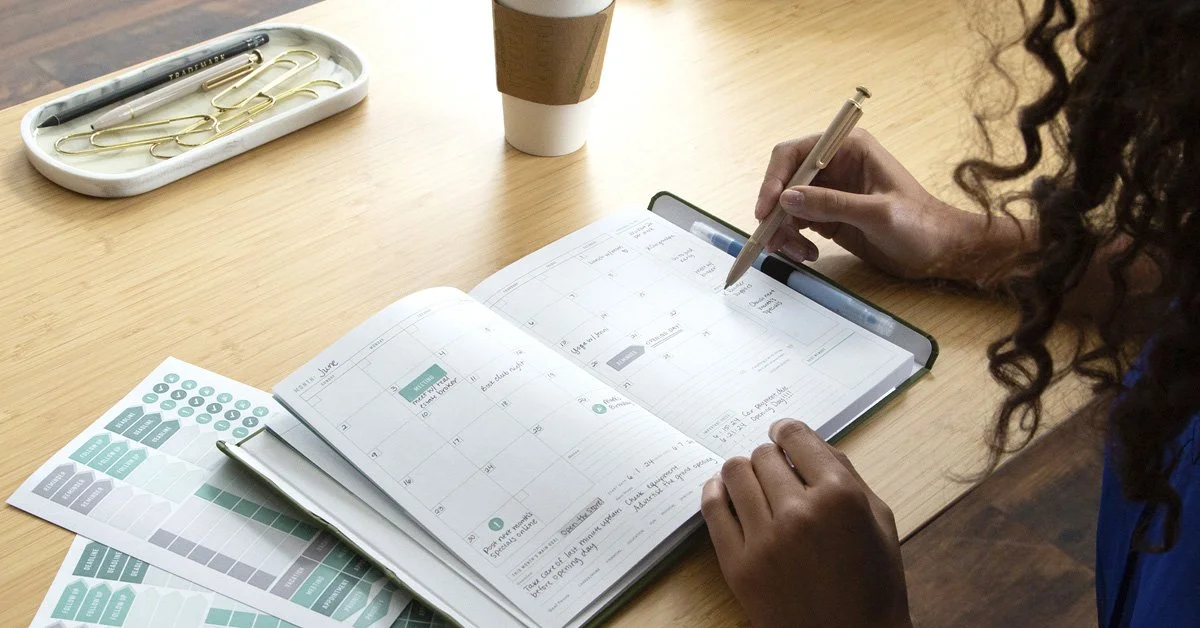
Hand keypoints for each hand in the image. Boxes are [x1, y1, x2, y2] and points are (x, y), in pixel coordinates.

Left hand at [701, 419, 910, 627]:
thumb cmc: (872, 584)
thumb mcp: (879, 520)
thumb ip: (847, 474)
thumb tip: (812, 443)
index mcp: (840, 497)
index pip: (796, 437)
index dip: (787, 432)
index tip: (782, 435)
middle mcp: (799, 513)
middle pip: (763, 455)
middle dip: (771, 458)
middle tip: (777, 471)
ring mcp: (765, 540)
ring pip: (735, 473)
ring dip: (744, 472)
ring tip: (753, 483)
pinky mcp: (738, 565)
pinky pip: (712, 509)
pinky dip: (716, 492)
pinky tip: (725, 492)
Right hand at [755, 129, 1025, 282]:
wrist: (940, 251)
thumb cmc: (920, 225)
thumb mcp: (877, 214)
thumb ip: (832, 204)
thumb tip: (786, 199)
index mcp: (848, 149)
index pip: (795, 154)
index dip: (774, 180)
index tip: (766, 210)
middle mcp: (834, 166)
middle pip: (785, 182)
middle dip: (775, 212)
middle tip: (774, 241)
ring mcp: (830, 192)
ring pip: (786, 207)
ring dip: (783, 231)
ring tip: (798, 253)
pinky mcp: (828, 217)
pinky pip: (796, 225)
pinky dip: (793, 240)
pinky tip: (807, 254)